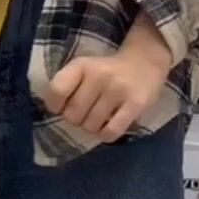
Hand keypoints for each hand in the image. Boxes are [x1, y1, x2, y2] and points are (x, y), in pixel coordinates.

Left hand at [44, 14, 172, 141]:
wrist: (144, 63)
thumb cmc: (106, 71)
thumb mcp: (84, 69)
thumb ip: (67, 86)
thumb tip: (55, 113)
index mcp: (81, 65)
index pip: (56, 91)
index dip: (55, 105)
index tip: (63, 106)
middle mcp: (99, 75)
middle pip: (73, 115)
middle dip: (76, 119)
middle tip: (86, 112)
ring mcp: (118, 90)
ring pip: (91, 126)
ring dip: (92, 127)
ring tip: (99, 117)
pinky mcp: (135, 104)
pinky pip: (111, 132)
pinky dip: (106, 135)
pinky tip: (109, 126)